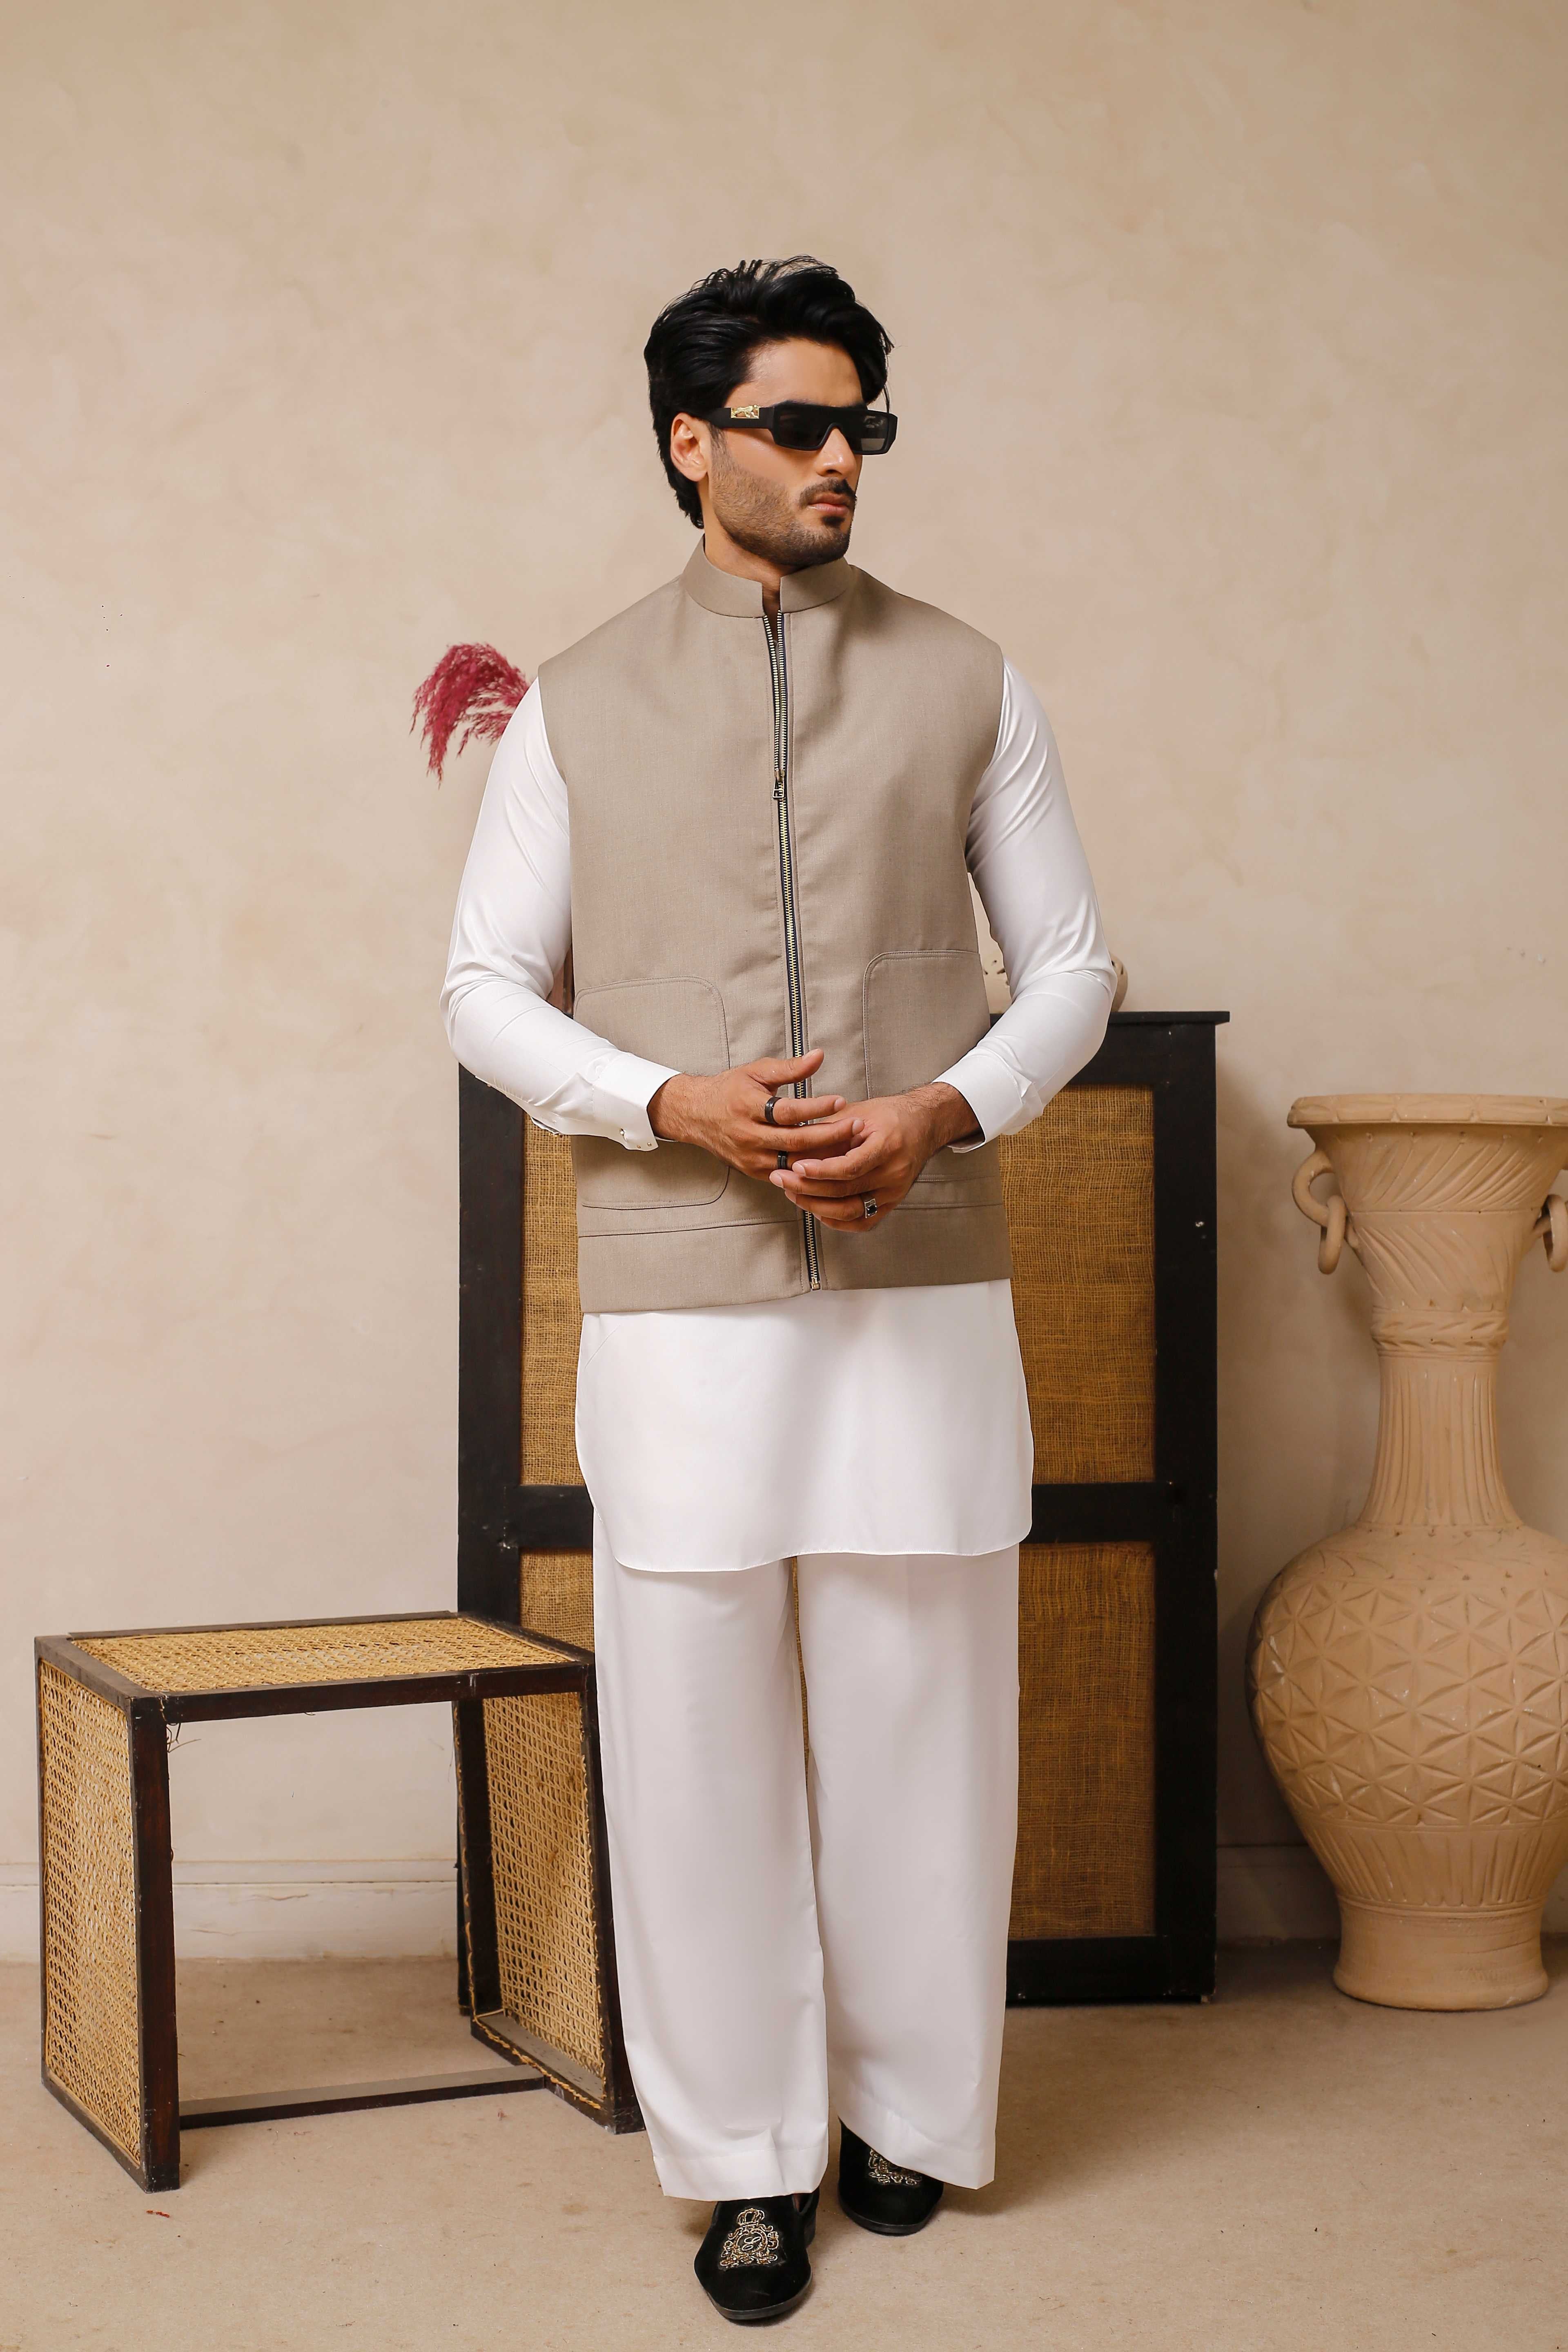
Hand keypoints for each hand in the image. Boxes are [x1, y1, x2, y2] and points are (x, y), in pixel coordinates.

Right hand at [649, 1050, 863, 1182]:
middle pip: (795, 1140)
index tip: (841, 1101)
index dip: (816, 1108)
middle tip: (856, 1126)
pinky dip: (808, 1170)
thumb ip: (790, 1068)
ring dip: (823, 1157)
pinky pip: (786, 1173)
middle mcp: (748, 1135)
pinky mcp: (754, 1171)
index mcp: (747, 1107)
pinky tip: (831, 1163)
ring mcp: (750, 1157)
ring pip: (793, 1162)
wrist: (696, 1115)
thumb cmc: (730, 1089)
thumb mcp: (757, 1071)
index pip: (787, 1111)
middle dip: (829, 1135)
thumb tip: (819, 1056)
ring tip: (850, 1147)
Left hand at [767, 1081, 979, 1230]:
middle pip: (845, 1191)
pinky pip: (863, 1221)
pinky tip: (817, 1210)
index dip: (820, 1171)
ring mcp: (894, 1192)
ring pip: (851, 1211)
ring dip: (817, 1206)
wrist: (923, 1124)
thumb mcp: (858, 1113)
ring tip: (793, 1193)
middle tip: (781, 1179)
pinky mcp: (892, 1203)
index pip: (850, 1166)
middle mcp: (894, 1173)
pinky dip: (837, 1221)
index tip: (795, 1167)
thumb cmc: (889, 1115)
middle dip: (807, 1188)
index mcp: (887, 1145)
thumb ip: (829, 1132)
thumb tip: (794, 1146)